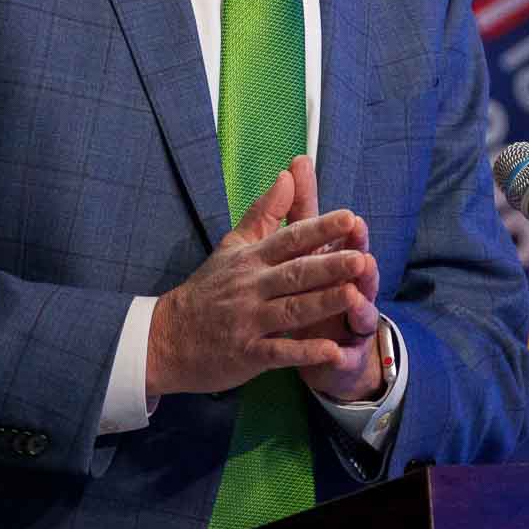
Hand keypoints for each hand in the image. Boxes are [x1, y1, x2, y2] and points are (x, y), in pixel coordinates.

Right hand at [144, 165, 374, 397]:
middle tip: (361, 258)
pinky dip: (305, 352)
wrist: (167, 337)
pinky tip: (333, 351)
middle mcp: (251, 287)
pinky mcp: (247, 353)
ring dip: (323, 304)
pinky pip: (279, 352)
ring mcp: (249, 321)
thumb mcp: (232, 246)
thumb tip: (288, 175)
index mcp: (252, 259)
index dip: (319, 229)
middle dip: (329, 266)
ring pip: (291, 310)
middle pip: (295, 273)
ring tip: (355, 297)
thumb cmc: (208, 289)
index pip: (289, 239)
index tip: (349, 218)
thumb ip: (264, 213)